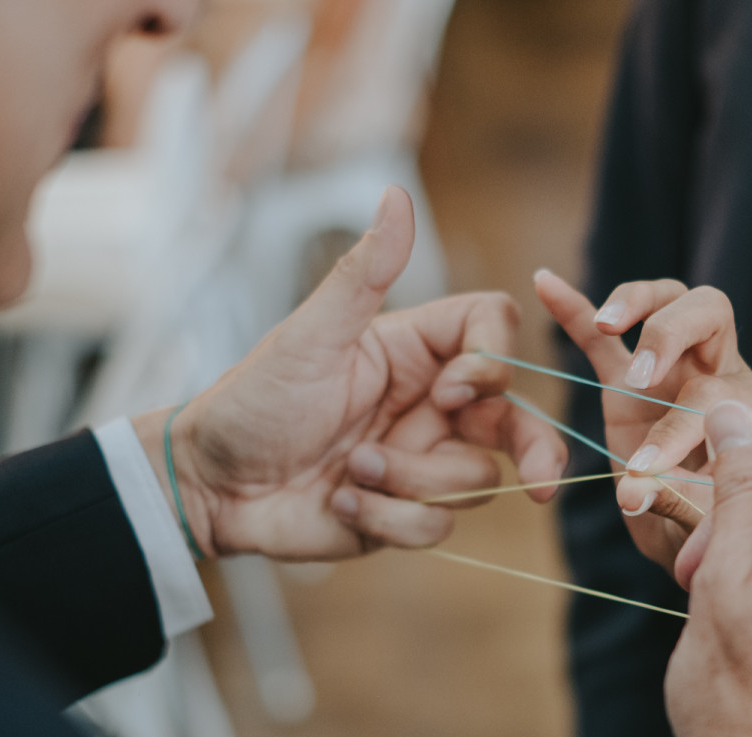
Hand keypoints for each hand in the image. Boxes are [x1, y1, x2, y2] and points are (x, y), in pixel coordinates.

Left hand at [135, 187, 568, 561]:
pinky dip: (386, 518)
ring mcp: (420, 461)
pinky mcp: (404, 513)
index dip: (493, 363)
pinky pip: (435, 526)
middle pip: (515, 418)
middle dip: (536, 450)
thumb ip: (365, 273)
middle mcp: (429, 404)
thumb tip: (397, 194)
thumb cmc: (252, 401)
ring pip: (474, 479)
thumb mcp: (311, 335)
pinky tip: (338, 504)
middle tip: (543, 482)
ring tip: (348, 474)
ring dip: (410, 484)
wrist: (209, 487)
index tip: (450, 392)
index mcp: (414, 350)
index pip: (492, 334)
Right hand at [536, 271, 751, 569]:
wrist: (694, 544)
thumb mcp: (702, 531)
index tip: (645, 472)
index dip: (684, 426)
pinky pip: (608, 335)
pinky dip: (577, 308)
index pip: (725, 391)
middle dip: (669, 341)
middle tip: (639, 380)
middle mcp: (726, 375)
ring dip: (640, 306)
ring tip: (605, 326)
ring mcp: (680, 368)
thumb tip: (633, 489)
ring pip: (673, 301)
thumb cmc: (707, 537)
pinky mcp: (632, 378)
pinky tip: (545, 283)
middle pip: (711, 316)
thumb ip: (678, 505)